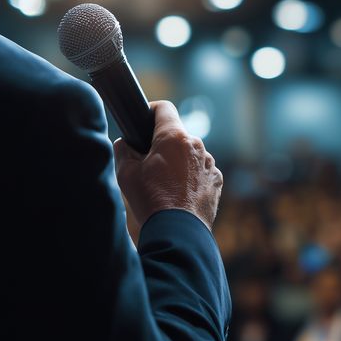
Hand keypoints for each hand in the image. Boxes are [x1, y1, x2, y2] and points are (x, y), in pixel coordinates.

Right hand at [114, 101, 222, 236]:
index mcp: (174, 138)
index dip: (151, 110)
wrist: (179, 232)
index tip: (143, 119)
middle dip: (162, 143)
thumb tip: (125, 143)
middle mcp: (196, 145)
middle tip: (147, 161)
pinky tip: (179, 193)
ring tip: (164, 182)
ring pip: (190, 153)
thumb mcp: (126, 173)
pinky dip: (191, 176)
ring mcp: (210, 163)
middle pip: (176, 134)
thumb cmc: (151, 201)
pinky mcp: (217, 180)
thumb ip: (123, 150)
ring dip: (178, 161)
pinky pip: (201, 171)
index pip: (164, 108)